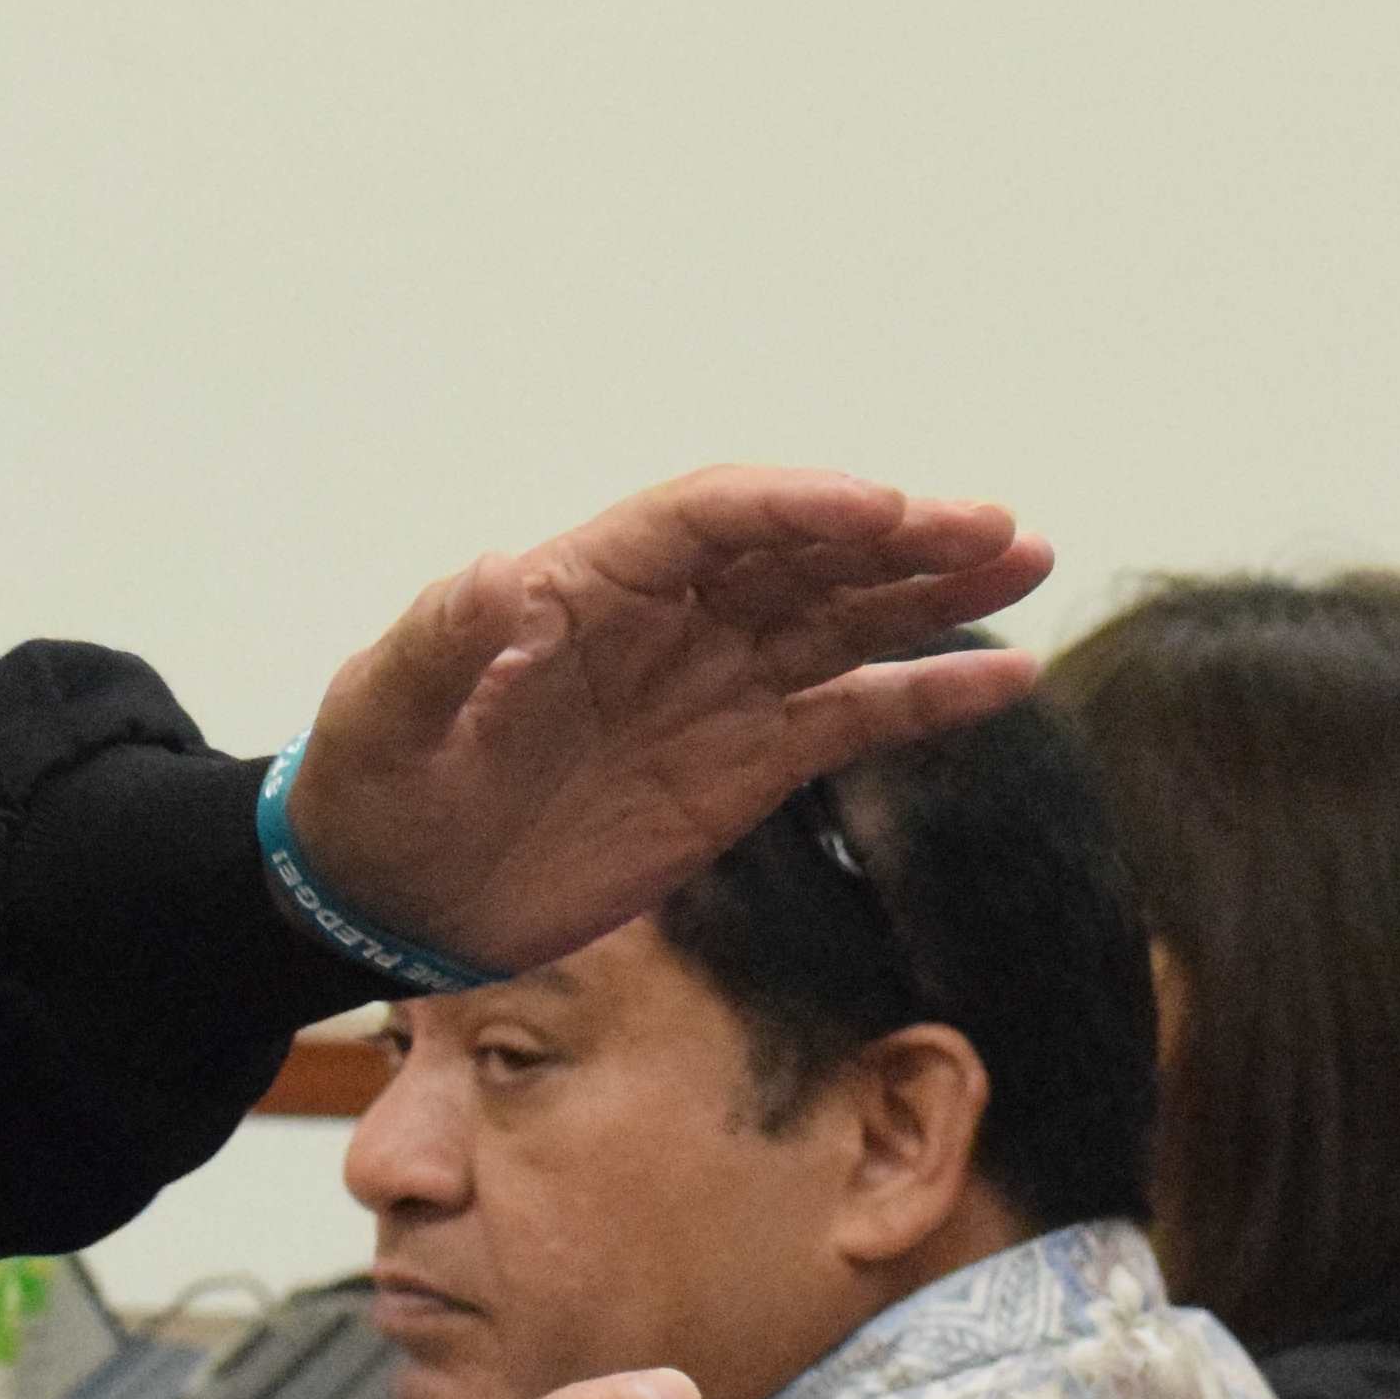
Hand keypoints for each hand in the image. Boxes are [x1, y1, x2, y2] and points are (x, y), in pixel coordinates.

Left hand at [286, 465, 1050, 969]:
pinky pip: (850, 716)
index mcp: (588, 583)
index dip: (797, 505)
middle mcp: (669, 619)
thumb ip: (442, 644)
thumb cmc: (373, 782)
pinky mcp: (743, 765)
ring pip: (845, 618)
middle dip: (901, 536)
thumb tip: (501, 576)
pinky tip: (1008, 678)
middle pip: (804, 553)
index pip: (711, 518)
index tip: (879, 508)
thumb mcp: (387, 710)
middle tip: (997, 527)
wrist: (388, 892)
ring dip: (935, 591)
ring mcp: (715, 688)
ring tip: (1026, 560)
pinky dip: (928, 698)